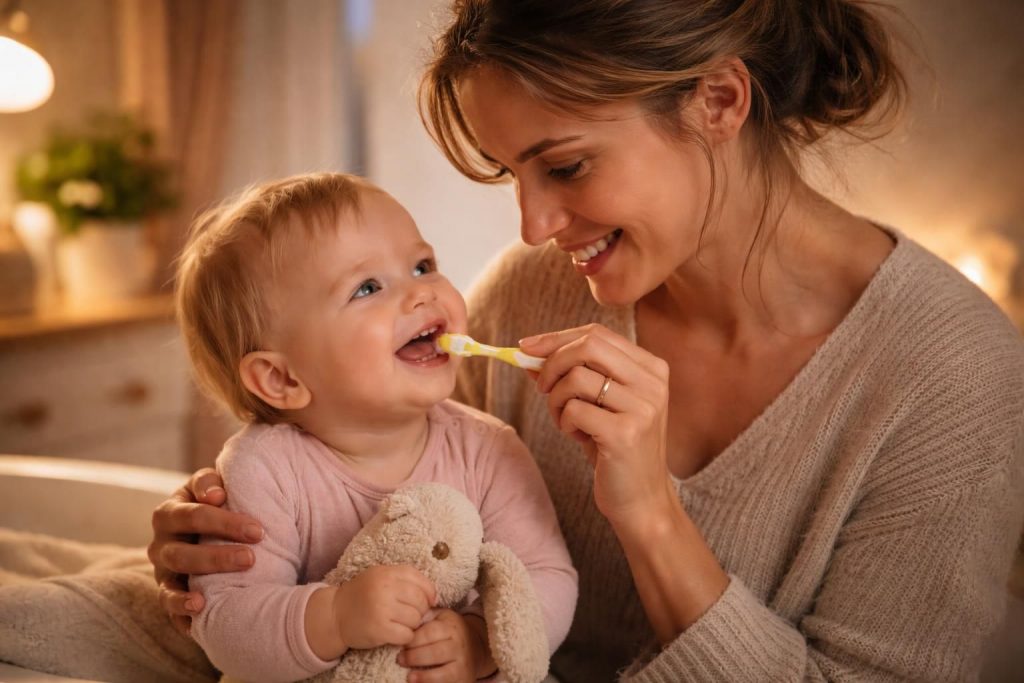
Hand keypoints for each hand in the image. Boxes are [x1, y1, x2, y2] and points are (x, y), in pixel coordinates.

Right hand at [147, 467, 264, 633]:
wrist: (204, 527)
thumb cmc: (216, 502)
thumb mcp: (211, 486)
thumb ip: (210, 482)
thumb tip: (217, 494)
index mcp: (169, 512)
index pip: (193, 515)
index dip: (224, 523)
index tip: (258, 531)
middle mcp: (160, 544)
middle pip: (182, 554)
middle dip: (217, 558)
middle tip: (251, 559)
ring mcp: (162, 572)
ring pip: (171, 585)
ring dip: (195, 592)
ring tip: (209, 600)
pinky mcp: (168, 594)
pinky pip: (170, 609)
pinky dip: (182, 615)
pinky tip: (201, 618)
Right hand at [334, 565, 436, 650]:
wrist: (335, 614)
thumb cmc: (363, 595)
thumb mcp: (381, 577)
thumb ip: (405, 580)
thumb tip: (434, 596)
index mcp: (387, 573)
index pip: (422, 581)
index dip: (429, 593)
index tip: (426, 601)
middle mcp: (385, 588)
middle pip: (421, 601)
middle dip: (420, 610)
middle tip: (409, 614)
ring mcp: (382, 609)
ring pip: (416, 619)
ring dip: (412, 625)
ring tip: (399, 623)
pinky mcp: (379, 629)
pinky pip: (406, 635)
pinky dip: (405, 637)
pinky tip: (395, 633)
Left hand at [398, 610, 494, 682]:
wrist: (475, 646)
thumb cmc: (448, 631)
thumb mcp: (440, 617)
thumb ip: (424, 617)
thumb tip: (404, 619)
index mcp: (451, 626)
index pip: (430, 633)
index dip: (413, 640)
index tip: (400, 643)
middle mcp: (459, 644)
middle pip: (436, 652)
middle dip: (415, 657)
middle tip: (400, 659)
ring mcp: (463, 663)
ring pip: (444, 672)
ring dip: (424, 676)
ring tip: (409, 676)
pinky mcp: (463, 678)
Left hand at [521, 324, 674, 526]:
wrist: (642, 501)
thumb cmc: (616, 450)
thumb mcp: (596, 405)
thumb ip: (570, 375)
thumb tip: (527, 352)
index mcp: (651, 368)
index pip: (597, 334)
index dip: (556, 338)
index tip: (525, 347)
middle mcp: (652, 382)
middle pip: (588, 345)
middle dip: (552, 362)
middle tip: (541, 388)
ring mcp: (642, 407)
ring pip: (576, 378)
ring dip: (556, 400)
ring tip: (565, 420)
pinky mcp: (625, 433)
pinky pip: (574, 410)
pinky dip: (564, 422)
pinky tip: (577, 437)